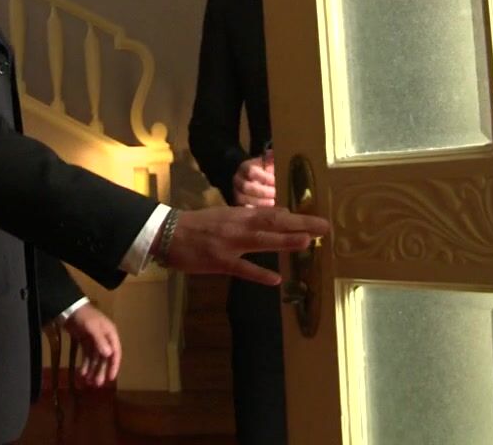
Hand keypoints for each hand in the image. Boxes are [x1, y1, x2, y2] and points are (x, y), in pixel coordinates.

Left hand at [63, 303, 121, 387]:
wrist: (69, 308)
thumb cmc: (84, 316)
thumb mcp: (92, 327)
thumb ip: (100, 341)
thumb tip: (108, 355)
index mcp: (110, 334)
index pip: (115, 352)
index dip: (114, 366)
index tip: (111, 378)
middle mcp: (104, 339)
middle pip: (105, 358)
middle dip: (101, 371)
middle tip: (97, 384)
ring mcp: (95, 341)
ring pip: (95, 359)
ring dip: (92, 370)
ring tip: (89, 382)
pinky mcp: (85, 342)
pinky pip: (87, 356)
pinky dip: (85, 365)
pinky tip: (82, 374)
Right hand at [159, 206, 328, 286]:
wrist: (168, 233)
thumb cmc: (198, 225)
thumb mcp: (226, 215)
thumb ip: (251, 218)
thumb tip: (279, 216)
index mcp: (240, 215)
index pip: (273, 213)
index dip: (296, 216)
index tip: (317, 218)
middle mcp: (238, 226)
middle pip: (274, 223)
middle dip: (300, 224)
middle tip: (324, 227)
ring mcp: (229, 243)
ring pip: (261, 241)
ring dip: (284, 241)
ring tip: (306, 242)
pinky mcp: (219, 261)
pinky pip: (242, 268)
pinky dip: (259, 273)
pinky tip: (275, 280)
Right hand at [232, 153, 274, 207]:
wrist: (249, 178)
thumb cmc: (262, 170)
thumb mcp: (266, 162)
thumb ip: (271, 159)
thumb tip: (275, 154)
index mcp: (245, 167)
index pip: (251, 172)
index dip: (264, 177)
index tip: (277, 182)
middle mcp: (238, 180)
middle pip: (246, 187)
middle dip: (263, 192)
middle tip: (276, 195)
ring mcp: (236, 193)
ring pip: (243, 200)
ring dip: (260, 203)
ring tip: (274, 204)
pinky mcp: (237, 205)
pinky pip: (243, 209)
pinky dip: (255, 211)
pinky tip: (267, 212)